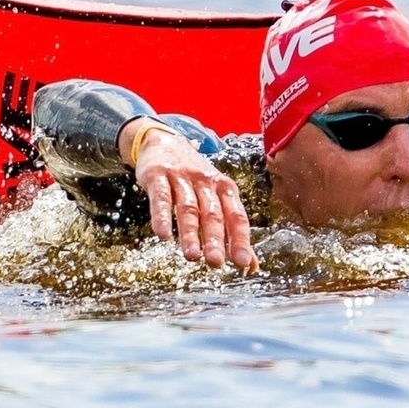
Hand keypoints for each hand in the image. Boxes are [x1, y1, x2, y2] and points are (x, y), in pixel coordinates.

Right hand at [122, 119, 257, 271]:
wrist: (164, 142)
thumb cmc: (194, 178)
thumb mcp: (216, 197)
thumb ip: (232, 231)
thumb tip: (250, 266)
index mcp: (225, 188)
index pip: (236, 216)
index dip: (240, 239)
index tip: (243, 262)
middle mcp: (206, 182)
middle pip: (212, 214)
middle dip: (215, 239)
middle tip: (216, 262)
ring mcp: (181, 177)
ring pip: (188, 207)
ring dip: (190, 233)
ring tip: (191, 256)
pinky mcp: (158, 175)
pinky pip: (161, 197)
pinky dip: (162, 215)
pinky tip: (163, 234)